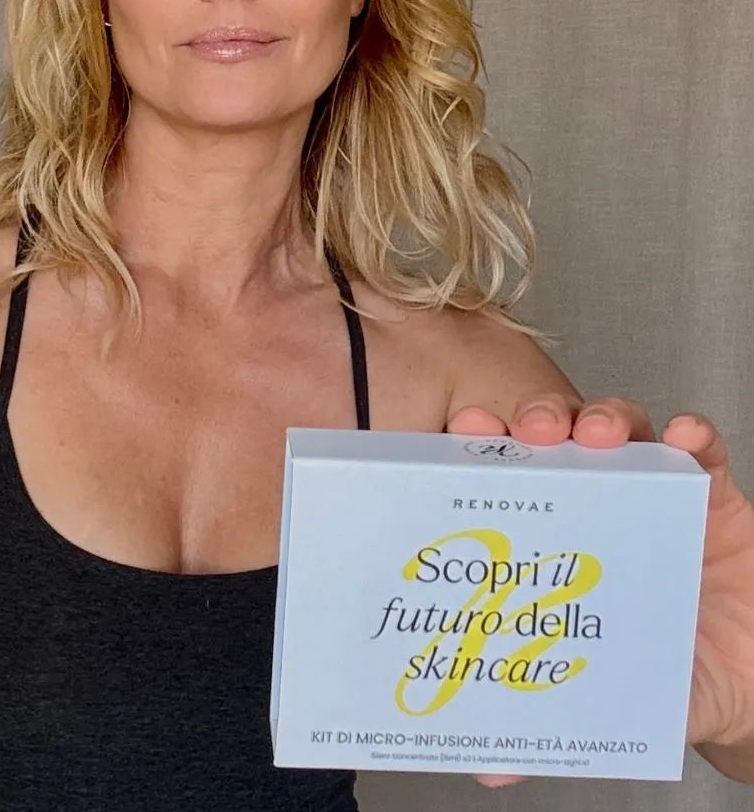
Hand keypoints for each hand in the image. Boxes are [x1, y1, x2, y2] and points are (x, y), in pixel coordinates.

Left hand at [446, 395, 753, 788]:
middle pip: (559, 440)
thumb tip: (490, 768)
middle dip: (540, 422)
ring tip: (594, 433)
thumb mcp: (607, 699)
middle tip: (529, 431)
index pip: (512, 479)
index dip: (485, 452)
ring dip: (604, 419)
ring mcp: (653, 493)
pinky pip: (703, 452)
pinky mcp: (715, 495)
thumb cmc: (665, 676)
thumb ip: (555, 722)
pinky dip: (692, 436)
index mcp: (555, 541)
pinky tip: (682, 437)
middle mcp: (597, 504)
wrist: (749, 685)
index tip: (461, 434)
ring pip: (622, 430)